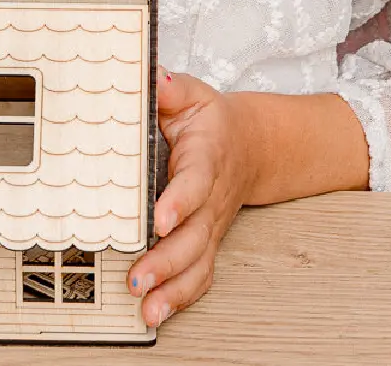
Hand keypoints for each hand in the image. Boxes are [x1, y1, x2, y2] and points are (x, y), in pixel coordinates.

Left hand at [128, 68, 253, 328]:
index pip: (195, 182)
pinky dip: (181, 298)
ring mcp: (211, 225)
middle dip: (167, 261)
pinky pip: (199, 276)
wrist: (252, 146)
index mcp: (207, 158)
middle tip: (139, 279)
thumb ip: (171, 87)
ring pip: (198, 263)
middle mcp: (211, 198)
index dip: (179, 202)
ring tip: (147, 308)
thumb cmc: (213, 122)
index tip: (159, 219)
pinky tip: (158, 315)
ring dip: (173, 288)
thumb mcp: (193, 95)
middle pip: (194, 236)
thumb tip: (152, 75)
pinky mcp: (207, 242)